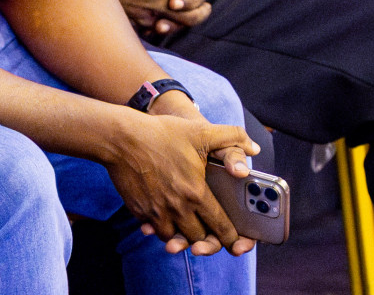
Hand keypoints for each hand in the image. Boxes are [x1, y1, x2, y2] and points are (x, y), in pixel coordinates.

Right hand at [89, 0, 225, 35]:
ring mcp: (149, 15)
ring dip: (188, 19)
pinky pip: (157, 28)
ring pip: (177, 23)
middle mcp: (160, 1)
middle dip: (205, 9)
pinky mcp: (137, 22)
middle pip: (193, 12)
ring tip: (191, 14)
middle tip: (210, 5)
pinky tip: (166, 21)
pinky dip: (165, 25)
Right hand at [105, 110, 258, 258]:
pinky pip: (155, 229)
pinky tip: (165, 219)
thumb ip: (232, 137)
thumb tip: (253, 148)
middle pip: (199, 238)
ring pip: (175, 238)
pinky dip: (162, 228)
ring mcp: (156, 212)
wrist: (120, 138)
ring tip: (188, 228)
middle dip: (207, 239)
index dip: (232, 238)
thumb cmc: (160, 133)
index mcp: (196, 193)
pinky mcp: (139, 211)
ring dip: (183, 236)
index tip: (237, 243)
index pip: (220, 226)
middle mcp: (177, 208)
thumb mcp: (200, 130)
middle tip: (210, 235)